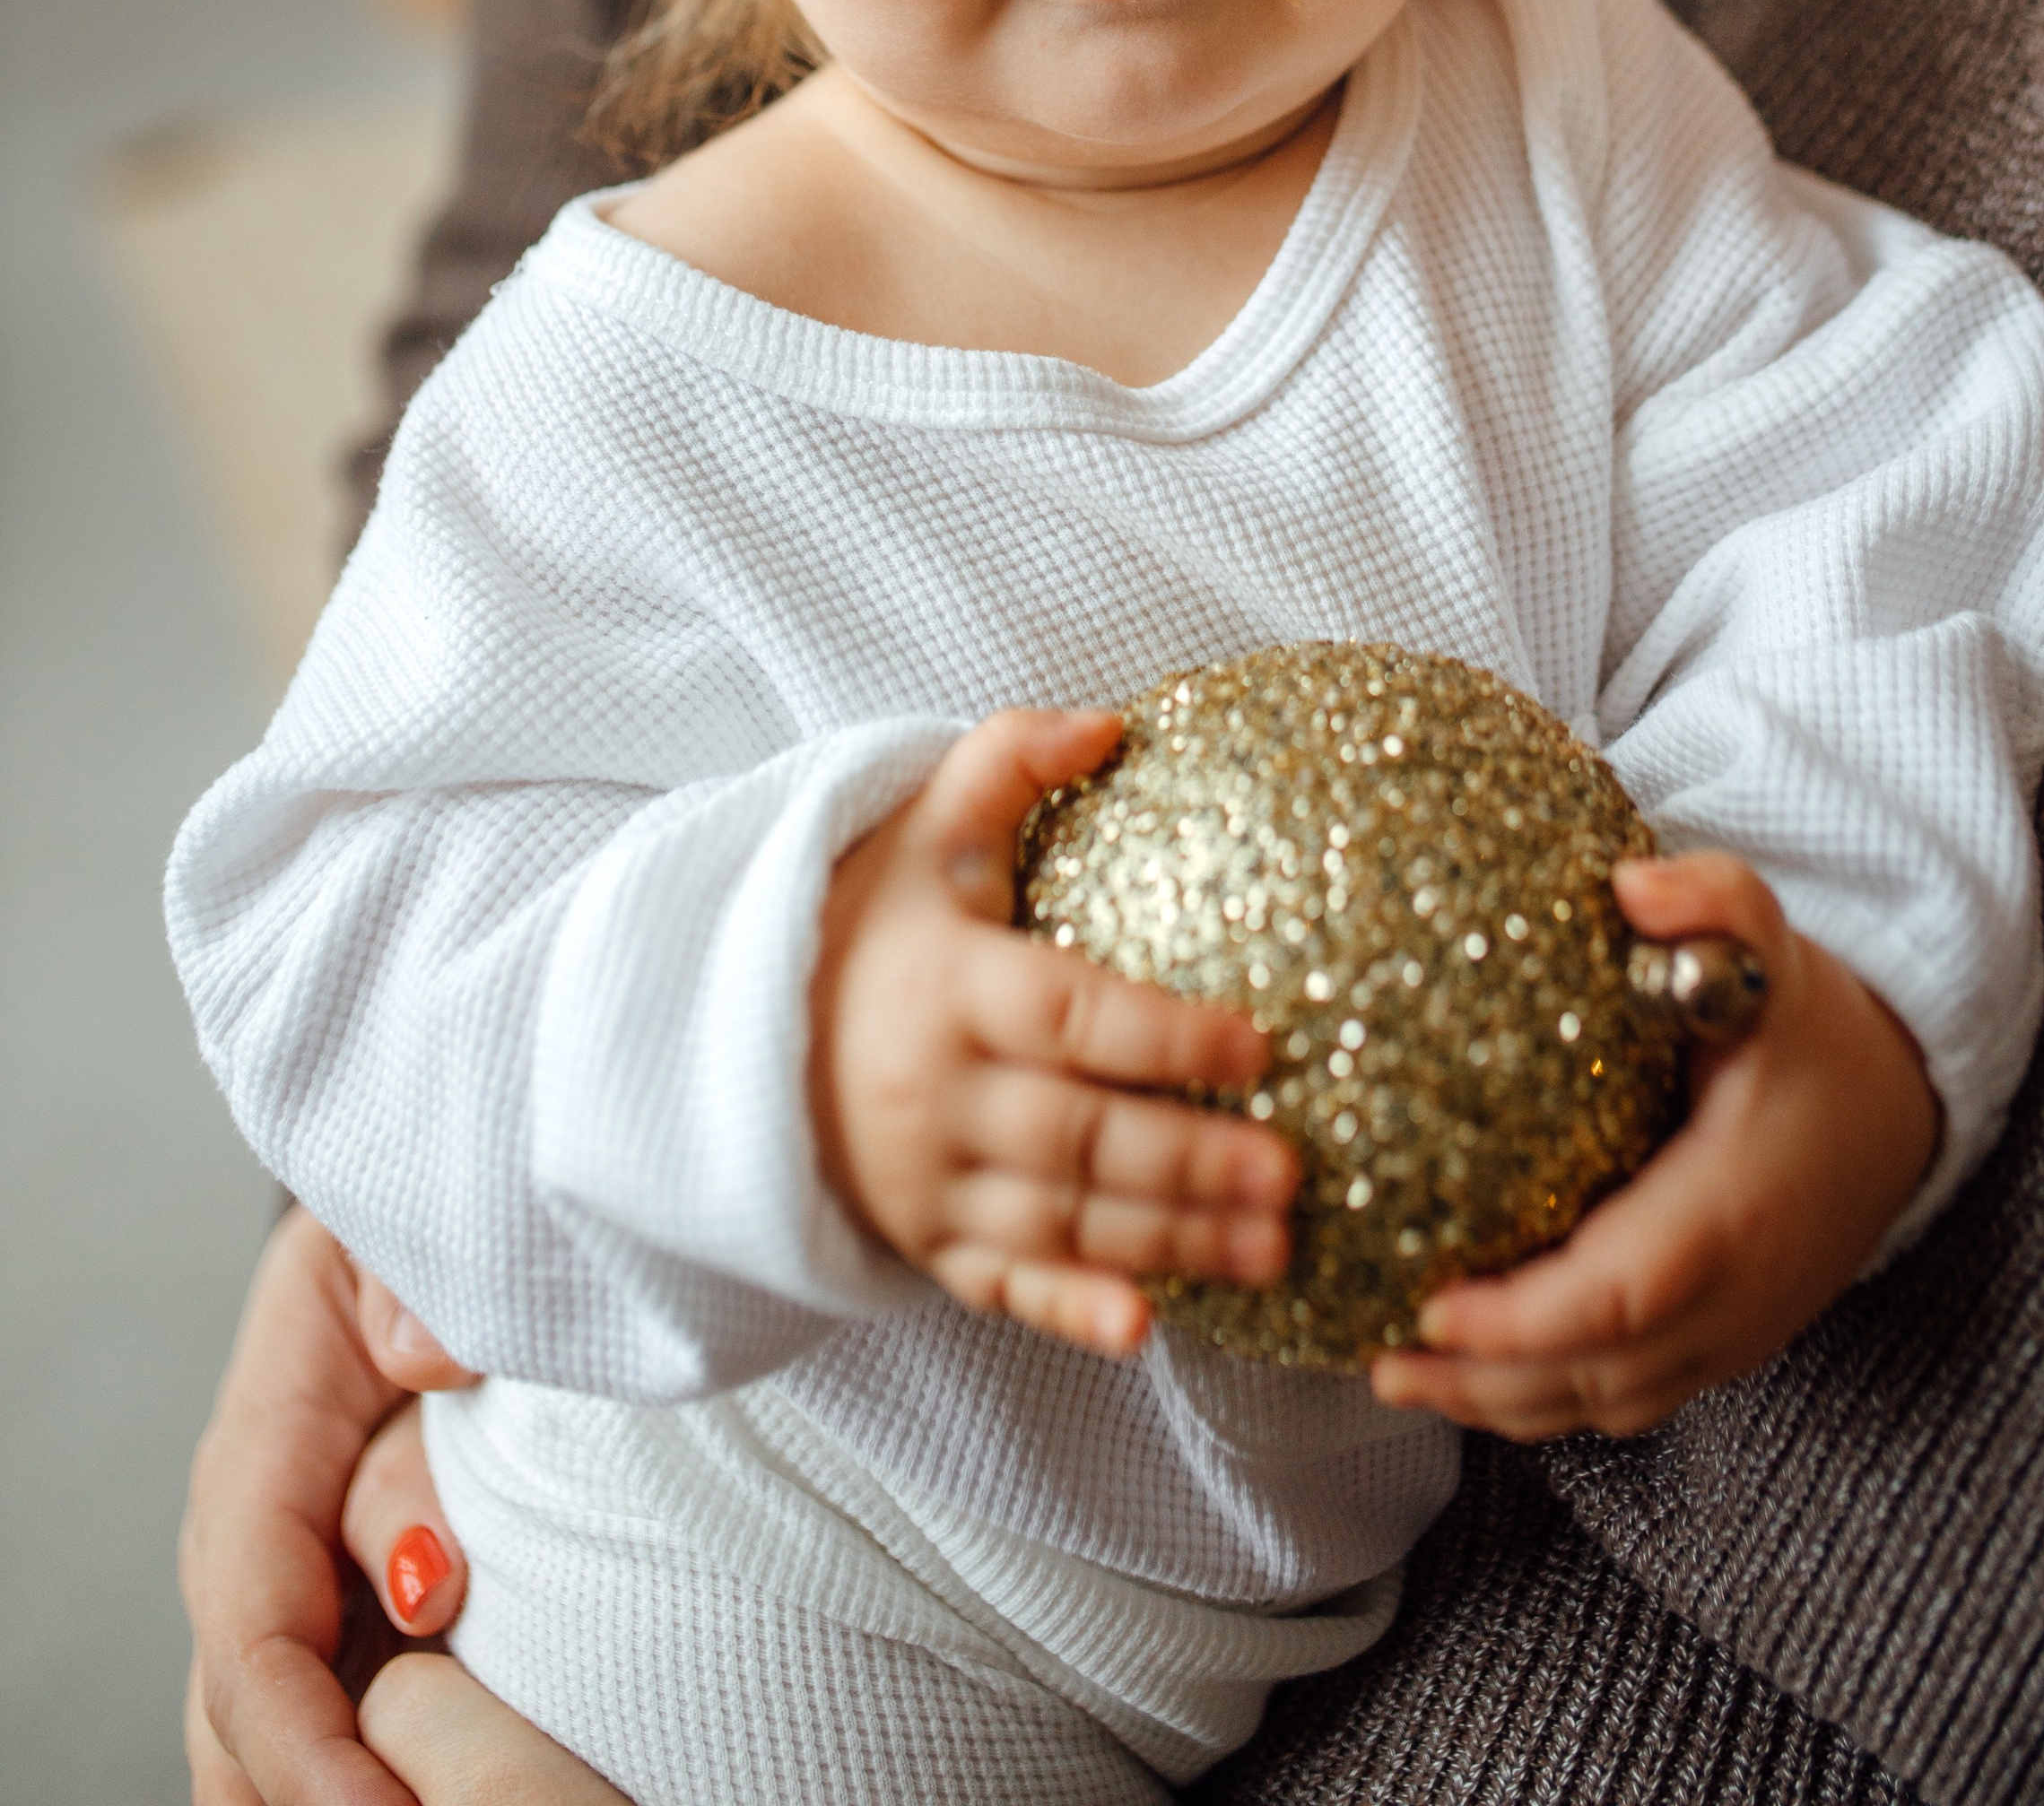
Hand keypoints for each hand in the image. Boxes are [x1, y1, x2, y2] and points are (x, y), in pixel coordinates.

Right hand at [181, 1206, 448, 1805]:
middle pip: (243, 1712)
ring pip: (278, 1732)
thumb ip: (422, 1279)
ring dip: (336, 1788)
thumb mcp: (426, 1212)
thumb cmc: (446, 1196)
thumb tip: (427, 1362)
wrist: (461, 1194)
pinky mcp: (372, 1596)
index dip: (300, 1735)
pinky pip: (351, 1708)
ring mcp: (314, 1571)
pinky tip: (443, 1787)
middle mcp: (269, 1526)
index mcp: (270, 1431)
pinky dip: (374, 1772)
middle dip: (310, 1794)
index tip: (372, 1800)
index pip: (249, 1617)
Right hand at [811, 708, 1297, 1352]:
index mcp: (950, 987)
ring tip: (1273, 1248)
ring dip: (1171, 1244)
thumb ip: (1008, 757)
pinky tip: (1143, 1331)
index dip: (1162, 1038)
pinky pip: (1001, 1289)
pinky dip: (1069, 1315)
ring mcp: (927, 1181)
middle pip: (1077, 1138)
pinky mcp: (926, 1242)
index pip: (1067, 1016)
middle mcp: (937, 1094)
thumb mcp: (922, 828)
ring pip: (1060, 1224)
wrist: (741, 1030)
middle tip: (1291, 1176)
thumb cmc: (871, 922)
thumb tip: (1112, 722)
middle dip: (1188, 1164)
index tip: (1256, 1047)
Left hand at [1367, 852, 1941, 1440]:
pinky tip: (1476, 1375)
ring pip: (1609, 1399)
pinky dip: (1550, 1399)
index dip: (1523, 1320)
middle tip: (1377, 1358)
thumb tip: (1630, 884)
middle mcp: (1738, 1294)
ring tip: (1397, 1374)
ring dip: (1503, 1404)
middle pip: (1598, 1372)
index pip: (1620, 1294)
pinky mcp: (1726, 1343)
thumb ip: (1715, 903)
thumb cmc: (1816, 1032)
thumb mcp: (1773, 951)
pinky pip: (1632, 1395)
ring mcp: (1736, 1332)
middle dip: (1484, 1382)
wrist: (1899, 1108)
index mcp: (1734, 1207)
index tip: (1430, 1305)